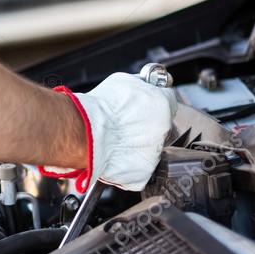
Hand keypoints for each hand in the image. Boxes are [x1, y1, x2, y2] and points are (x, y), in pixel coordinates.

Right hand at [41, 73, 176, 190]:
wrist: (86, 133)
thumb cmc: (100, 108)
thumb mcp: (124, 80)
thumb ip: (143, 85)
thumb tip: (147, 85)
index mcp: (161, 104)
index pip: (168, 100)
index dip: (155, 101)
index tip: (145, 104)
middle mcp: (163, 130)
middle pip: (161, 126)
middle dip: (148, 124)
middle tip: (127, 122)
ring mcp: (155, 153)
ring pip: (150, 148)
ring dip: (139, 143)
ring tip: (118, 138)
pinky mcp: (143, 173)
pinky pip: (140, 167)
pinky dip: (130, 162)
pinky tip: (117, 153)